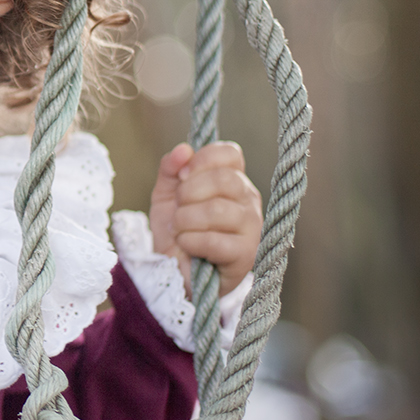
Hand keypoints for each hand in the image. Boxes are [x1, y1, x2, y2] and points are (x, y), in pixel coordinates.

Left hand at [149, 141, 262, 296]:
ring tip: (181, 230)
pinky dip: (190, 242)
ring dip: (185, 221)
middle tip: (179, 208)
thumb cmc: (177, 228)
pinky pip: (214, 241)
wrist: (176, 269)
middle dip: (189, 193)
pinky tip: (187, 246)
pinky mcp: (246, 255)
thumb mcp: (166, 194)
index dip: (202, 160)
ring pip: (217, 210)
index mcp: (233, 179)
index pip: (230, 153)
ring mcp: (252, 227)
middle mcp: (249, 199)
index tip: (182, 176)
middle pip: (224, 179)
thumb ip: (171, 168)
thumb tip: (184, 149)